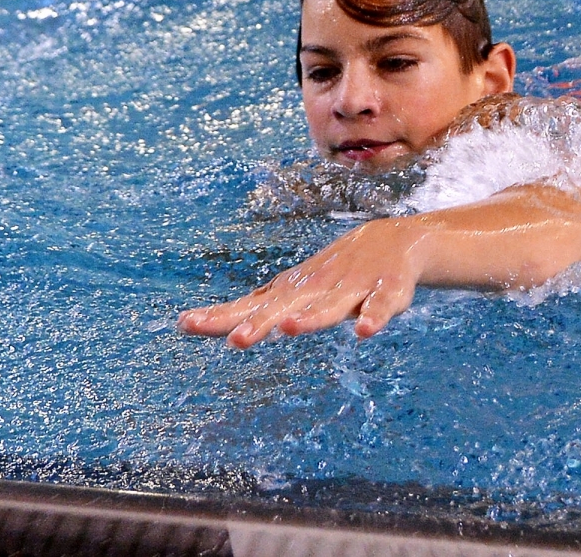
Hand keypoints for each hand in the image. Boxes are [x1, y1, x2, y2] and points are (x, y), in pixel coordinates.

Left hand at [178, 218, 426, 347]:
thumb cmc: (335, 272)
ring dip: (312, 318)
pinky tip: (366, 332)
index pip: (249, 306)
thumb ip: (256, 308)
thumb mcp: (295, 288)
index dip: (220, 317)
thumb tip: (207, 324)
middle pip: (284, 307)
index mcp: (293, 290)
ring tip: (291, 328)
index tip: (184, 325)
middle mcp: (317, 287)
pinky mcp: (387, 291)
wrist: (395, 239)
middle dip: (260, 323)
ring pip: (330, 306)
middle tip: (235, 340)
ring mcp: (352, 288)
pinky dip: (374, 317)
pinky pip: (380, 306)